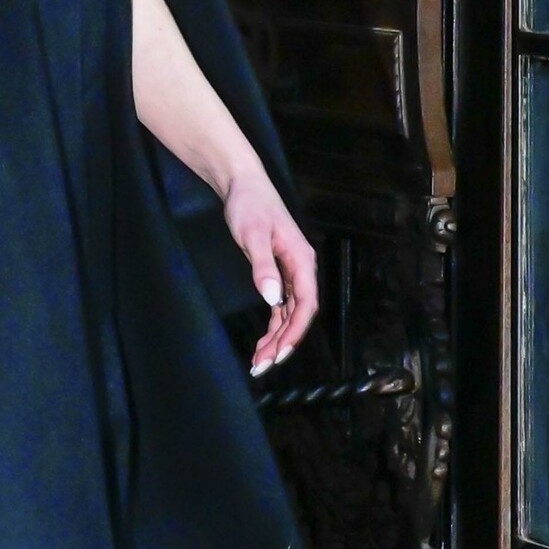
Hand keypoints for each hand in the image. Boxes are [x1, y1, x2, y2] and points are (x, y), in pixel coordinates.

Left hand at [221, 168, 318, 375]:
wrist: (242, 183)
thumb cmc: (249, 204)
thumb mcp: (252, 235)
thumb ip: (263, 267)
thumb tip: (273, 299)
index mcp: (302, 260)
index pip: (306, 305)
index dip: (295, 333)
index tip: (279, 353)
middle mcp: (300, 268)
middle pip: (299, 314)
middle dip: (283, 342)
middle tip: (262, 365)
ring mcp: (290, 270)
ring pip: (289, 313)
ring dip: (277, 337)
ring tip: (260, 360)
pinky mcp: (278, 270)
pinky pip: (281, 305)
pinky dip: (274, 323)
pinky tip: (265, 339)